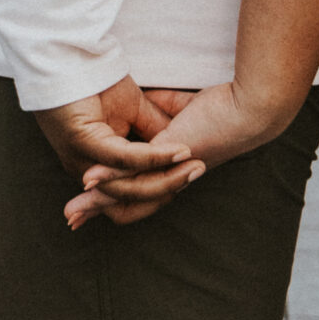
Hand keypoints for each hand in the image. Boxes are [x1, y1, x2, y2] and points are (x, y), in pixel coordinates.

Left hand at [33, 73, 192, 182]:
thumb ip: (153, 131)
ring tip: (192, 163)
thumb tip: (177, 150)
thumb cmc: (97, 80)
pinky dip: (152, 157)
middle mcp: (87, 171)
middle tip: (198, 172)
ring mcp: (82, 159)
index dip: (164, 188)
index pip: (132, 195)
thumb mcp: (135, 110)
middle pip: (134, 197)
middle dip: (170, 186)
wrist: (68, 54)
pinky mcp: (82, 141)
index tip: (196, 173)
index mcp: (97, 166)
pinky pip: (123, 158)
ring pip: (131, 182)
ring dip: (166, 175)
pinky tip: (175, 151)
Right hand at [64, 79, 285, 230]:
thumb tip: (146, 99)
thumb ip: (160, 109)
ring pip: (125, 191)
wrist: (248, 107)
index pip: (135, 190)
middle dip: (95, 209)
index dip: (110, 198)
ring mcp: (167, 171)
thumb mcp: (181, 107)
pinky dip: (110, 177)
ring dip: (96, 200)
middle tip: (70, 220)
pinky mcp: (168, 159)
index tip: (86, 204)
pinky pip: (132, 170)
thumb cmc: (222, 108)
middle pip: (126, 201)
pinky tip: (89, 181)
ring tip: (72, 211)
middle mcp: (168, 176)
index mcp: (168, 167)